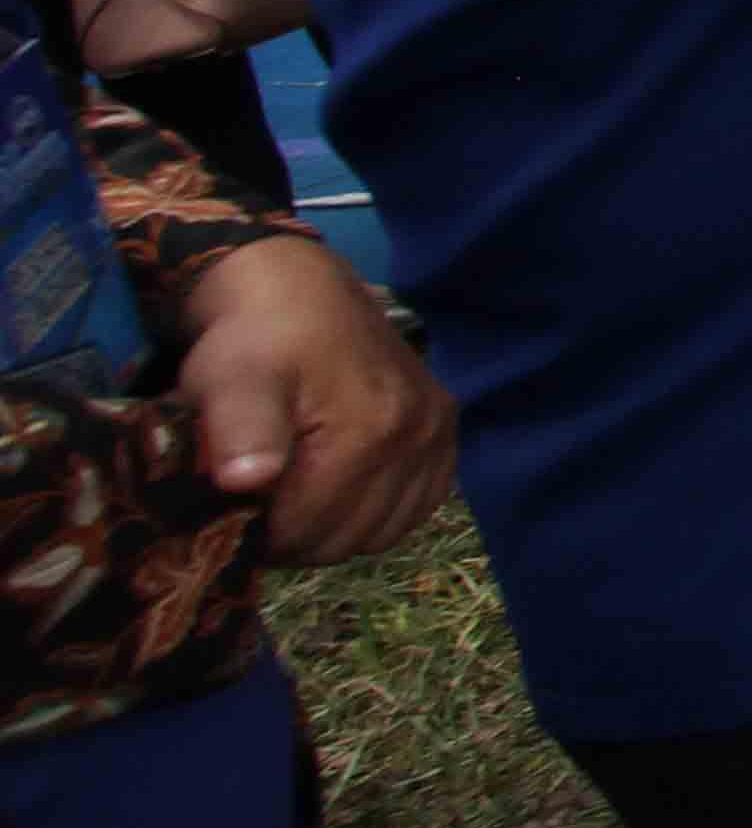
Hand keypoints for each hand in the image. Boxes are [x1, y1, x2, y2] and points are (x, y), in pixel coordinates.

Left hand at [176, 239, 457, 564]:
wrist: (297, 289)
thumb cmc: (255, 339)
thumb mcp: (230, 378)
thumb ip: (240, 429)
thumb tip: (248, 480)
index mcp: (369, 430)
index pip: (311, 532)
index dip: (261, 535)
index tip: (233, 511)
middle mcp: (419, 436)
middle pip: (350, 538)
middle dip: (299, 535)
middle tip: (262, 504)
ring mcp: (438, 433)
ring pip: (384, 532)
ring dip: (338, 529)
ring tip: (299, 495)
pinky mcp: (445, 430)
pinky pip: (418, 507)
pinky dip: (379, 513)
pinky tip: (345, 489)